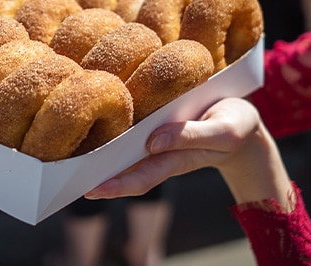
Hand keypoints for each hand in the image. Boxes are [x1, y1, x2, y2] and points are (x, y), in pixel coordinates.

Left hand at [85, 98, 292, 208]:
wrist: (244, 120)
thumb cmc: (235, 126)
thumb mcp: (221, 132)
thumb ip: (189, 137)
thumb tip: (151, 141)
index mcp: (175, 158)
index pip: (141, 177)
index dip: (117, 186)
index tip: (93, 190)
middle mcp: (161, 150)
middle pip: (125, 166)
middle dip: (98, 173)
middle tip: (66, 176)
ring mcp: (159, 136)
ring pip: (125, 149)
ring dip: (101, 154)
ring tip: (70, 155)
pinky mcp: (160, 121)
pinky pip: (134, 130)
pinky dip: (115, 132)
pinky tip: (96, 125)